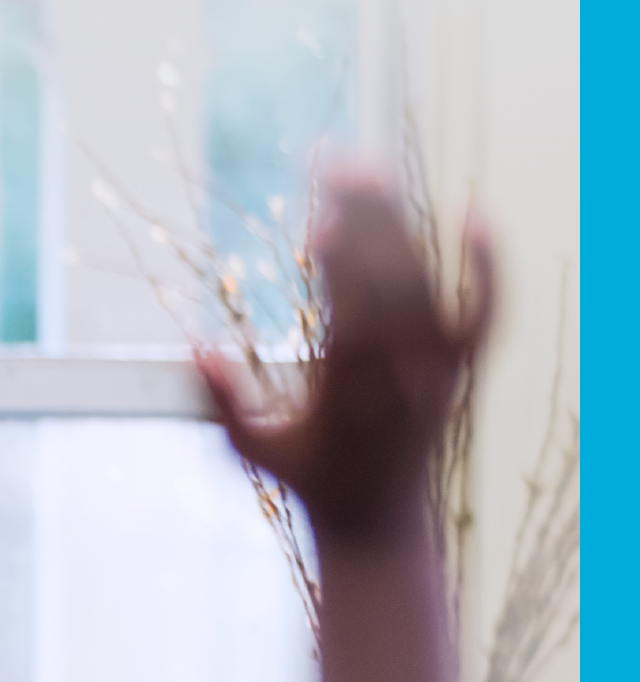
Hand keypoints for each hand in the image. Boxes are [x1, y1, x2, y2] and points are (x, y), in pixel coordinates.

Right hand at [196, 179, 491, 547]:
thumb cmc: (307, 477)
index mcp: (353, 396)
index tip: (322, 222)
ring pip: (429, 284)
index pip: (357, 317)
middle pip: (394, 284)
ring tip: (367, 169)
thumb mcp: (251, 450)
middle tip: (336, 162)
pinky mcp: (459, 368)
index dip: (344, 268)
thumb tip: (194, 346)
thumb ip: (222, 403)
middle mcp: (405, 377)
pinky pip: (484, 311)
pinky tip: (474, 213)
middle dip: (366, 219)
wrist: (378, 518)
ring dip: (400, 222)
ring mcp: (438, 370)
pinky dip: (486, 266)